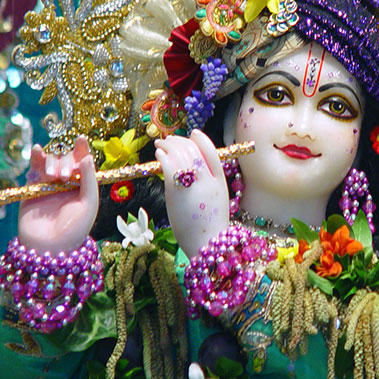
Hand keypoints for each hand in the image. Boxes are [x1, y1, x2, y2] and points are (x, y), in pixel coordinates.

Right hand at [18, 136, 98, 254]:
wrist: (50, 247)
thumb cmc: (74, 228)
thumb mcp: (89, 203)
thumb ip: (89, 179)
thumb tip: (86, 156)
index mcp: (82, 186)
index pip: (83, 162)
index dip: (82, 149)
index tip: (81, 139)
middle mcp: (66, 183)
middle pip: (66, 159)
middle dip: (66, 162)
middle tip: (65, 177)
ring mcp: (48, 185)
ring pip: (50, 161)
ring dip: (52, 163)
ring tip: (53, 177)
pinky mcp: (31, 188)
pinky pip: (33, 168)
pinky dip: (35, 157)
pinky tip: (36, 150)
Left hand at [155, 130, 228, 257]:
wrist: (207, 244)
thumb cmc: (207, 227)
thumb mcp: (215, 201)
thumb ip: (206, 184)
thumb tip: (188, 170)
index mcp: (221, 182)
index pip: (212, 152)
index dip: (201, 139)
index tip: (192, 133)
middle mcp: (209, 180)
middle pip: (194, 150)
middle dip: (180, 141)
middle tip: (168, 140)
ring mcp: (195, 184)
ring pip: (181, 154)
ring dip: (168, 146)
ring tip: (159, 145)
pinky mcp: (178, 191)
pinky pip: (170, 166)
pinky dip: (163, 156)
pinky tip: (158, 155)